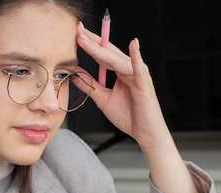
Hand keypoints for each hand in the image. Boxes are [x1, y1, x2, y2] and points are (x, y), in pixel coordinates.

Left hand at [76, 22, 202, 192]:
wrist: (145, 134)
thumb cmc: (130, 117)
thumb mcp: (103, 99)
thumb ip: (90, 86)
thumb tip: (75, 75)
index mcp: (121, 72)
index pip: (103, 54)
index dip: (89, 44)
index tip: (75, 34)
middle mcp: (130, 70)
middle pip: (109, 52)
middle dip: (93, 41)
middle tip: (77, 30)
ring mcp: (138, 75)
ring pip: (118, 59)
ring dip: (102, 49)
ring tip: (87, 40)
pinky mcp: (145, 84)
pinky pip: (140, 69)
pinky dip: (137, 57)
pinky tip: (133, 45)